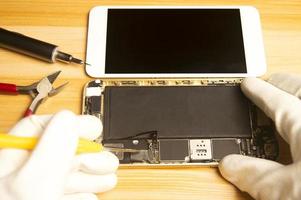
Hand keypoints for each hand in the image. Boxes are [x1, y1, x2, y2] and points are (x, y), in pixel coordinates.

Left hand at [0, 110, 118, 199]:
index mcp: (13, 156)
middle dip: (90, 154)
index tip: (93, 129)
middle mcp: (28, 170)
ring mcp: (43, 188)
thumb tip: (69, 120)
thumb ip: (53, 148)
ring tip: (105, 178)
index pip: (43, 126)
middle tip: (102, 161)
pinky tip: (90, 196)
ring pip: (74, 171)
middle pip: (65, 149)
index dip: (71, 125)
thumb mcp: (32, 183)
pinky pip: (77, 192)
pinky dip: (87, 194)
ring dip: (95, 174)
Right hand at [219, 73, 300, 199]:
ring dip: (296, 98)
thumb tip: (231, 166)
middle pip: (299, 88)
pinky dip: (300, 117)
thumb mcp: (286, 190)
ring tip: (286, 100)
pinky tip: (297, 131)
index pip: (276, 99)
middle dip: (283, 83)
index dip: (257, 90)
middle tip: (269, 83)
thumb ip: (255, 175)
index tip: (247, 83)